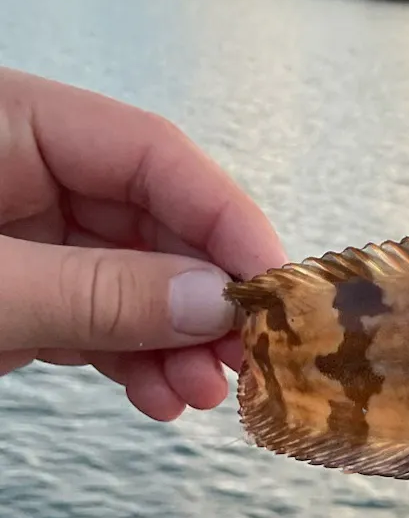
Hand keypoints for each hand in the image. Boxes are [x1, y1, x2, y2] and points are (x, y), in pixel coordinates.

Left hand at [0, 68, 286, 418]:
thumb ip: (93, 292)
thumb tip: (215, 304)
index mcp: (4, 123)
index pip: (149, 152)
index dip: (223, 216)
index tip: (273, 286)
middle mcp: (23, 170)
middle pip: (154, 220)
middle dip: (203, 296)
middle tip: (247, 356)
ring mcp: (21, 235)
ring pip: (134, 278)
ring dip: (178, 340)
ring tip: (203, 391)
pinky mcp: (18, 293)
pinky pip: (97, 317)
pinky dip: (135, 358)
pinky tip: (161, 395)